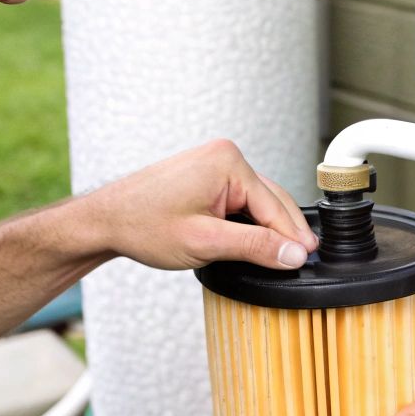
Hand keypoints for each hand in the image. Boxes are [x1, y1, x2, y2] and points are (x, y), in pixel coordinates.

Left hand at [82, 139, 319, 270]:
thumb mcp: (206, 242)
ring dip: (267, 226)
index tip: (309, 259)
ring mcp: (214, 164)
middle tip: (303, 259)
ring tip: (285, 254)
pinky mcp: (206, 176)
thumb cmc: (143, 225)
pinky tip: (258, 239)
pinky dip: (250, 220)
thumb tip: (294, 254)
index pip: (274, 206)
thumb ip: (255, 247)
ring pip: (256, 201)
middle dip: (284, 230)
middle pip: (270, 200)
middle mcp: (225, 156)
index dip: (292, 237)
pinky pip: (240, 199)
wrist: (105, 220)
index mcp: (228, 162)